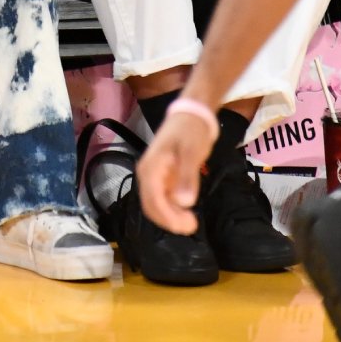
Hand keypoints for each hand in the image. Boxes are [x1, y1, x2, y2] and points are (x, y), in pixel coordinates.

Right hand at [136, 110, 215, 235]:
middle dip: (169, 220)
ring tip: (191, 222)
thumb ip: (187, 177)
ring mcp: (154, 177)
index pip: (153, 200)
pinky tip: (187, 211)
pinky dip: (173, 209)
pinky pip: (163, 199)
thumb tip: (184, 202)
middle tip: (191, 227)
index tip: (186, 226)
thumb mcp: (191, 152)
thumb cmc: (191, 131)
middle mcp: (147, 175)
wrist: (192, 115)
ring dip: (171, 217)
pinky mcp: (162, 178)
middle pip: (152, 206)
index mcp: (150, 169)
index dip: (168, 217)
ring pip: (156, 205)